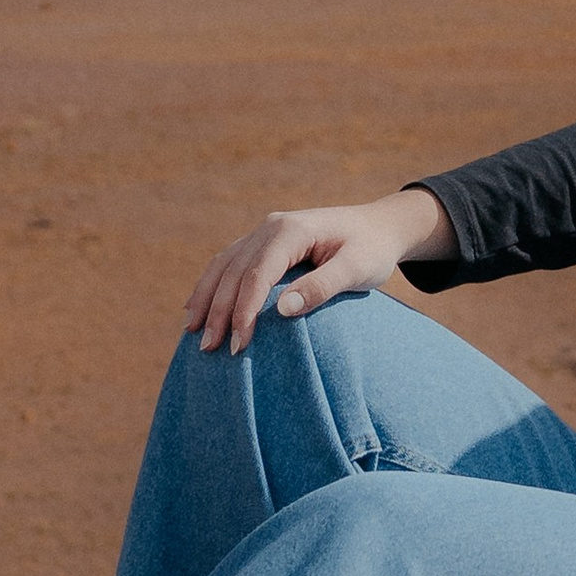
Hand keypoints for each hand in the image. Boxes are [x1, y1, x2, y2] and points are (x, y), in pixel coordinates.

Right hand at [183, 188, 454, 354]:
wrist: (381, 227)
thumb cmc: (373, 250)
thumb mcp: (357, 270)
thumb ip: (322, 287)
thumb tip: (281, 311)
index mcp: (292, 230)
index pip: (257, 274)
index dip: (244, 311)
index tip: (238, 345)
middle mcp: (271, 226)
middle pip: (234, 271)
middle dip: (219, 310)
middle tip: (209, 349)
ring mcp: (264, 231)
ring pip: (224, 265)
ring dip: (207, 298)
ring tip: (194, 332)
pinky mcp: (264, 241)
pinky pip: (229, 262)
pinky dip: (212, 285)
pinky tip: (197, 307)